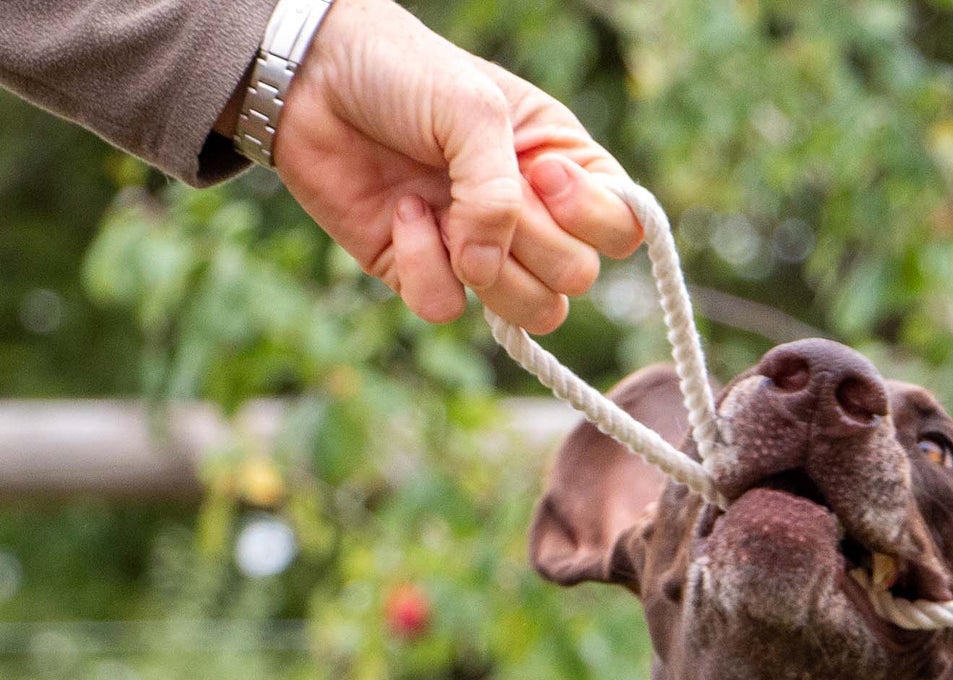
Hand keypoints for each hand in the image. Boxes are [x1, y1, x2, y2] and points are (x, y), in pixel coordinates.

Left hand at [259, 0, 641, 327]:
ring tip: (442, 211)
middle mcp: (533, 218)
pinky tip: (401, 217)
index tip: (537, 174)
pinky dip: (423, 267)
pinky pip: (448, 309)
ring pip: (531, 314)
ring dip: (488, 270)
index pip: (623, 229)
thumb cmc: (403, 74)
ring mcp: (483, 254)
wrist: (311, 80)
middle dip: (530, 241)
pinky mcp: (428, 276)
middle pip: (578, 279)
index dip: (590, 218)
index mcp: (564, 169)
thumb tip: (488, 269)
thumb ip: (499, 192)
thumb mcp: (473, 109)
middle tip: (477, 190)